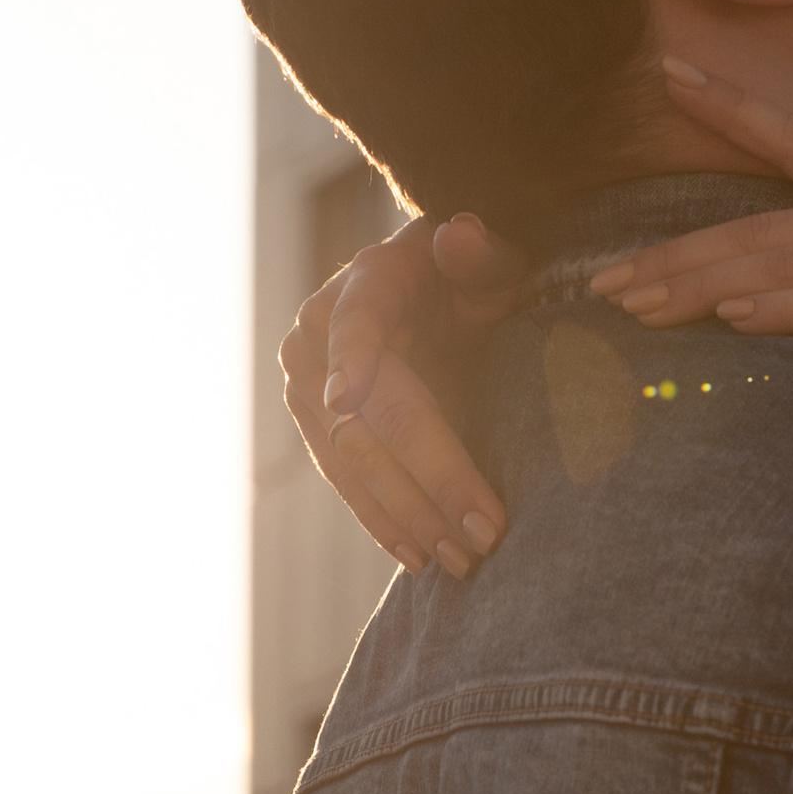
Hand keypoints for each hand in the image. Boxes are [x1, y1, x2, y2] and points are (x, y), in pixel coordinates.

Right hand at [280, 212, 527, 575]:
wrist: (425, 288)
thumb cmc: (464, 273)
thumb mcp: (485, 257)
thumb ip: (480, 253)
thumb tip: (462, 235)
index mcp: (363, 286)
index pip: (354, 325)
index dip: (350, 358)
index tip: (348, 398)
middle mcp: (318, 336)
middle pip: (365, 418)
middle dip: (423, 481)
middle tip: (480, 532)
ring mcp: (307, 387)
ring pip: (351, 461)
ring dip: (405, 515)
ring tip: (459, 558)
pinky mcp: (314, 426)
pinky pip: (344, 479)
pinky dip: (382, 519)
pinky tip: (417, 554)